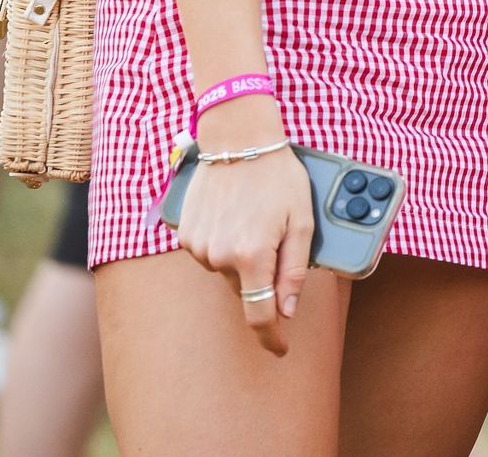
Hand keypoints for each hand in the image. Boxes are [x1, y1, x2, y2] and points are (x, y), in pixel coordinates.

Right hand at [175, 109, 310, 354]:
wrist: (237, 139)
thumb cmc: (277, 176)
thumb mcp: (301, 221)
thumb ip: (293, 270)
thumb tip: (287, 310)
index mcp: (252, 256)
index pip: (259, 314)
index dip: (271, 336)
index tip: (280, 348)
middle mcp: (220, 256)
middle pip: (246, 288)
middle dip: (263, 275)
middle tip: (277, 238)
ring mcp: (199, 246)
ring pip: (228, 270)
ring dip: (243, 255)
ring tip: (255, 216)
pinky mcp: (186, 234)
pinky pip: (210, 252)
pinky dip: (224, 242)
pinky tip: (235, 214)